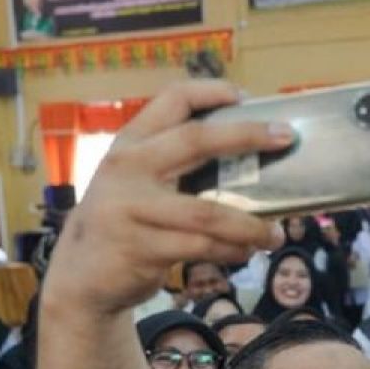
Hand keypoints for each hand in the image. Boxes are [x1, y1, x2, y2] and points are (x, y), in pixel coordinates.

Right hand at [42, 81, 288, 314]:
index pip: (170, 100)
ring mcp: (132, 208)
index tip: (246, 96)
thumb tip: (250, 159)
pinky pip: (202, 247)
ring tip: (276, 235)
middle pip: (196, 140)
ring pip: (208, 212)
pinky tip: (245, 252)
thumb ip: (174, 166)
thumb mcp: (136, 183)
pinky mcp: (141, 247)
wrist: (82, 277)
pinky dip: (232, 250)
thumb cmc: (126, 223)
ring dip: (251, 225)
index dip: (210, 91)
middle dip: (247, 135)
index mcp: (131, 144)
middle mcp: (128, 168)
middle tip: (287, 138)